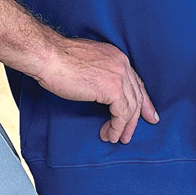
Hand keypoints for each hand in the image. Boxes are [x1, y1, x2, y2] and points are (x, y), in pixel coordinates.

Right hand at [35, 37, 159, 143]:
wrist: (48, 56)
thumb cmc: (58, 60)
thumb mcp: (86, 64)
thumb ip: (99, 73)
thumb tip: (100, 89)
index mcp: (116, 56)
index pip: (135, 81)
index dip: (142, 100)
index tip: (146, 113)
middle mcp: (122, 64)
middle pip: (137, 95)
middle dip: (137, 117)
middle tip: (131, 133)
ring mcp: (119, 76)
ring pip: (131, 107)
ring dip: (124, 127)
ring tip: (116, 138)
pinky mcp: (113, 89)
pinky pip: (121, 114)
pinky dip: (116, 128)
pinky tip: (109, 135)